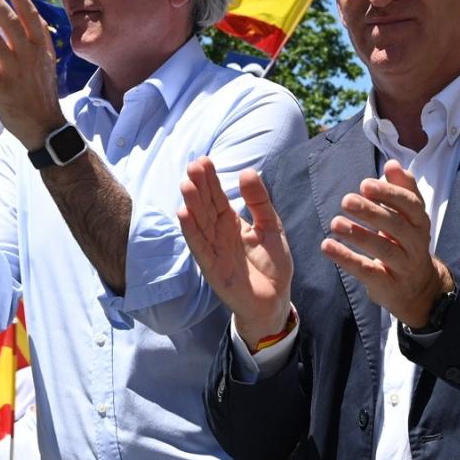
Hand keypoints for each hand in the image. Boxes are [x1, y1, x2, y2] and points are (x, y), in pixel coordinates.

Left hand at [0, 0, 65, 150]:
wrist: (44, 126)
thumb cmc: (41, 93)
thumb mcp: (46, 63)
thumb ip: (37, 41)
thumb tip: (33, 17)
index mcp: (41, 48)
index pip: (30, 15)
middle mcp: (30, 55)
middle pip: (11, 22)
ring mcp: (16, 71)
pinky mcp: (2, 87)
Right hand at [178, 159, 292, 347]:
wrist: (275, 300)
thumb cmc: (271, 264)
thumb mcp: (271, 226)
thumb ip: (259, 201)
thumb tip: (247, 171)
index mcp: (232, 224)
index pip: (218, 198)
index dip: (211, 181)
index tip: (203, 160)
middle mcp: (219, 235)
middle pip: (207, 207)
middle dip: (200, 187)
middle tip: (193, 165)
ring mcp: (214, 252)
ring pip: (200, 224)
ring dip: (192, 205)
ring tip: (186, 184)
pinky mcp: (213, 270)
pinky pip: (200, 248)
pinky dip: (192, 232)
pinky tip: (184, 214)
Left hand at [322, 161, 451, 329]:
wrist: (419, 289)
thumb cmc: (406, 243)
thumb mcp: (409, 217)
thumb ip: (402, 190)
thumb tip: (392, 164)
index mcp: (420, 222)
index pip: (410, 204)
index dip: (389, 193)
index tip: (365, 184)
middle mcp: (416, 244)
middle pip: (396, 226)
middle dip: (371, 212)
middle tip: (346, 200)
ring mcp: (404, 266)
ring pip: (384, 250)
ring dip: (359, 235)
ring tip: (335, 223)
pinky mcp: (388, 285)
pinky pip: (368, 271)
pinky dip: (347, 259)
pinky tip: (328, 246)